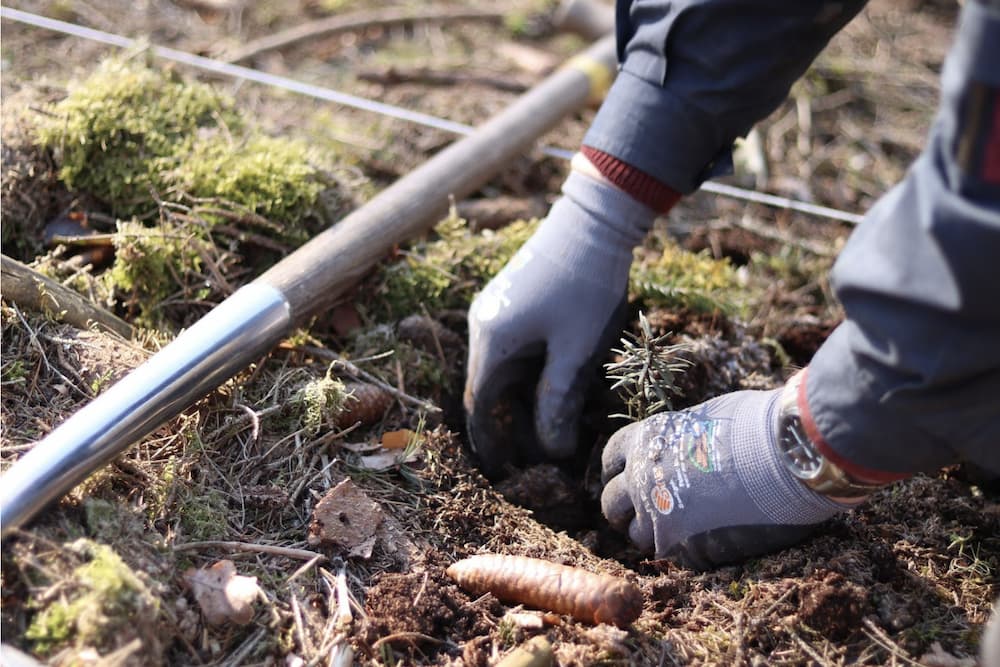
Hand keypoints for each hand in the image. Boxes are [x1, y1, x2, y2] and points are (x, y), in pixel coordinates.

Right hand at [464, 169, 654, 476]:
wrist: (594, 221)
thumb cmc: (586, 286)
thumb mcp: (576, 352)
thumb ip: (558, 402)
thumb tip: (551, 451)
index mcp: (491, 341)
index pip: (480, 407)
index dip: (491, 444)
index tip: (506, 473)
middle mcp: (483, 327)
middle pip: (489, 390)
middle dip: (511, 426)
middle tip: (539, 457)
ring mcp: (495, 311)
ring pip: (503, 371)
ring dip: (523, 401)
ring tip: (554, 428)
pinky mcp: (512, 301)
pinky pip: (513, 350)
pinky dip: (529, 376)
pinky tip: (556, 388)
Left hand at [600, 388, 850, 568]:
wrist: (787, 457)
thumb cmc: (755, 426)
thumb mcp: (703, 420)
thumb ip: (680, 440)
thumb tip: (684, 449)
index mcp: (644, 443)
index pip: (612, 461)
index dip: (621, 471)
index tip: (632, 478)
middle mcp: (641, 481)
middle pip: (612, 505)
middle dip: (626, 509)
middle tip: (650, 511)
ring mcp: (661, 519)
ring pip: (638, 537)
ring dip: (653, 534)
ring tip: (681, 528)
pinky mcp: (687, 551)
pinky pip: (675, 557)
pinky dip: (687, 551)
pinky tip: (710, 539)